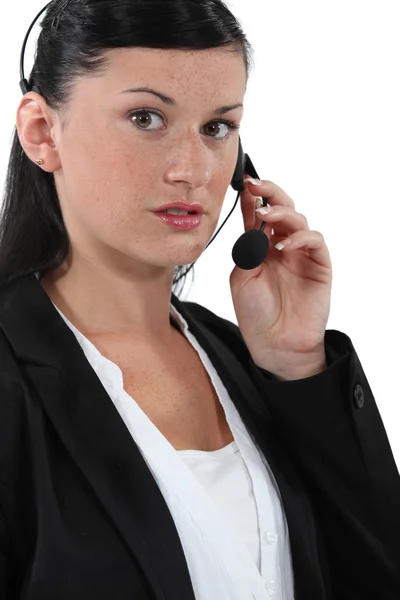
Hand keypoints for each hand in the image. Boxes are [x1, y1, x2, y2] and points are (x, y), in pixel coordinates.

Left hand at [229, 175, 332, 379]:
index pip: (258, 216)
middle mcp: (282, 246)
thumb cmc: (255, 313)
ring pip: (299, 220)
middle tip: (256, 185)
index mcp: (260, 248)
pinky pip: (315, 242)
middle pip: (281, 209)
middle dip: (270, 193)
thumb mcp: (241, 278)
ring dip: (282, 212)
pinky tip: (283, 245)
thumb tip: (252, 222)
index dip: (252, 198)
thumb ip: (246, 250)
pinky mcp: (319, 265)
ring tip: (265, 215)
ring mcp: (302, 254)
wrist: (275, 344)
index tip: (243, 184)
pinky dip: (301, 238)